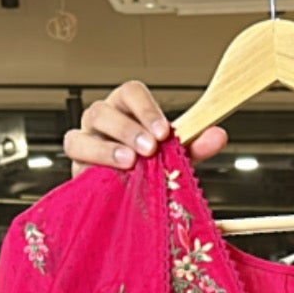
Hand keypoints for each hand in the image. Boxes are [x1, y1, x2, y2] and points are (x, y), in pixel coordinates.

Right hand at [64, 81, 227, 176]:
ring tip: (128, 162)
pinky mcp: (76, 168)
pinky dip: (90, 165)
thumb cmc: (149, 167)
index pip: (130, 93)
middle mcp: (101, 121)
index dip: (146, 109)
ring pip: (80, 135)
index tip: (164, 132)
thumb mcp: (174, 156)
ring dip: (106, 149)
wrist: (129, 199)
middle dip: (127, 129)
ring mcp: (84, 143)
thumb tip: (218, 134)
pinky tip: (108, 176)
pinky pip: (74, 162)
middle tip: (149, 149)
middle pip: (102, 110)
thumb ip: (194, 145)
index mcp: (126, 109)